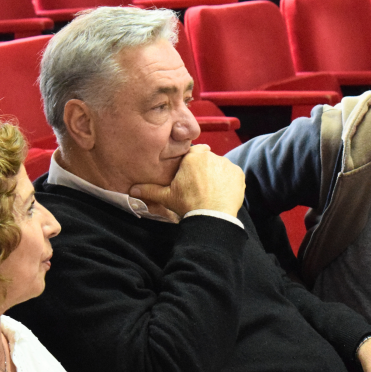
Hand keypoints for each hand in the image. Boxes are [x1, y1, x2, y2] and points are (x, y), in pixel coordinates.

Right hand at [129, 145, 244, 217]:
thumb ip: (149, 190)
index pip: (191, 154)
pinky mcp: (238, 173)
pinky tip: (221, 193)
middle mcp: (211, 155)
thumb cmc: (188, 204)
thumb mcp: (166, 196)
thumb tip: (132, 190)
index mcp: (193, 156)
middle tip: (199, 188)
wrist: (212, 217)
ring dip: (216, 176)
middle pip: (206, 160)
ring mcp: (226, 164)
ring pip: (219, 167)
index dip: (189, 166)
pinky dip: (228, 182)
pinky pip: (232, 175)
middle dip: (203, 170)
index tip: (188, 178)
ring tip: (211, 192)